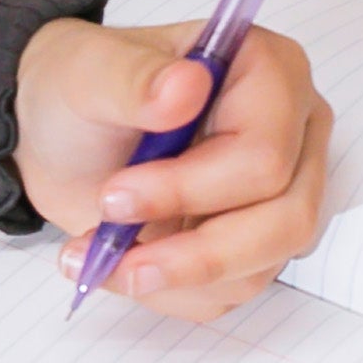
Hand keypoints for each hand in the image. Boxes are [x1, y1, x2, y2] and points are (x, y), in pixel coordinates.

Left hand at [10, 15, 330, 320]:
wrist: (67, 136)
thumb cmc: (83, 89)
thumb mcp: (87, 72)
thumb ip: (134, 78)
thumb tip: (187, 85)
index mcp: (272, 73)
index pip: (266, 155)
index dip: (191, 189)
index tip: (115, 198)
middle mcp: (295, 134)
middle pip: (284, 220)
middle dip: (193, 252)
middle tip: (110, 249)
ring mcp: (284, 194)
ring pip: (262, 266)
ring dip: (175, 278)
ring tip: (101, 259)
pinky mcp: (259, 242)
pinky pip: (233, 290)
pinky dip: (172, 291)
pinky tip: (123, 265)